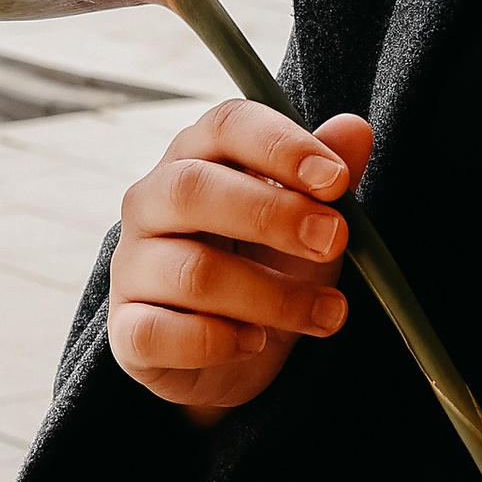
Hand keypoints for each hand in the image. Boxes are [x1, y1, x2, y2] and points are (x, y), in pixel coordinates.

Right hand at [107, 98, 374, 419]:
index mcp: (196, 156)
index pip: (225, 126)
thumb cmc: (269, 264)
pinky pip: (158, 334)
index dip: (280, 146)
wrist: (235, 355)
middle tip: (334, 241)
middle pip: (192, 189)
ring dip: (272, 296)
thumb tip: (355, 131)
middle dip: (272, 215)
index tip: (336, 181)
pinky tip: (255, 343)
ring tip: (327, 313)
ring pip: (190, 272)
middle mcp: (150, 203)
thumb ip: (331, 176)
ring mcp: (131, 268)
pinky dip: (217, 342)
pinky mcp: (126, 332)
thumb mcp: (311, 220)